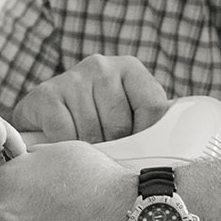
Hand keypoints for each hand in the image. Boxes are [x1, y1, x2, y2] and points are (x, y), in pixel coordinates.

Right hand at [15, 55, 169, 143]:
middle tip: (103, 150)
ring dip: (87, 150)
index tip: (136, 148)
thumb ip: (151, 126)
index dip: (146, 137)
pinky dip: (64, 146)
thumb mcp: (129, 118)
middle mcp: (101, 65)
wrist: (45, 121)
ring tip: (82, 146)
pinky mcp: (45, 94)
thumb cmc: (96, 124)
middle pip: (120, 125)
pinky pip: (64, 134)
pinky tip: (62, 143)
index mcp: (129, 68)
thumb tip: (175, 155)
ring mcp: (71, 76)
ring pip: (91, 132)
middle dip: (113, 147)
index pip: (153, 107)